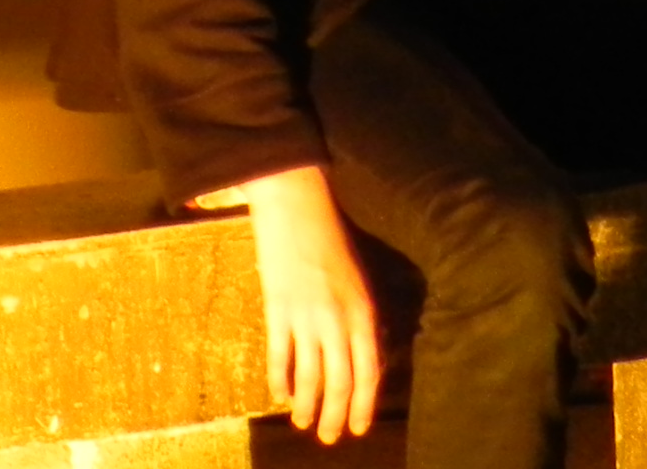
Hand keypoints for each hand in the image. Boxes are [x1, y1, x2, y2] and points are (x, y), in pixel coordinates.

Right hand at [218, 166, 381, 441]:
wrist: (297, 208)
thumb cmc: (332, 240)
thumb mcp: (358, 279)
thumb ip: (360, 317)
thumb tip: (362, 355)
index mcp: (364, 309)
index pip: (369, 369)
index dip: (363, 403)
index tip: (359, 427)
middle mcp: (338, 318)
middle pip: (340, 381)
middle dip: (336, 414)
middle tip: (331, 438)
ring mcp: (306, 316)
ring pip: (310, 376)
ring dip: (308, 406)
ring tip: (304, 425)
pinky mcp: (277, 311)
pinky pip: (280, 357)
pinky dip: (281, 381)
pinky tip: (281, 396)